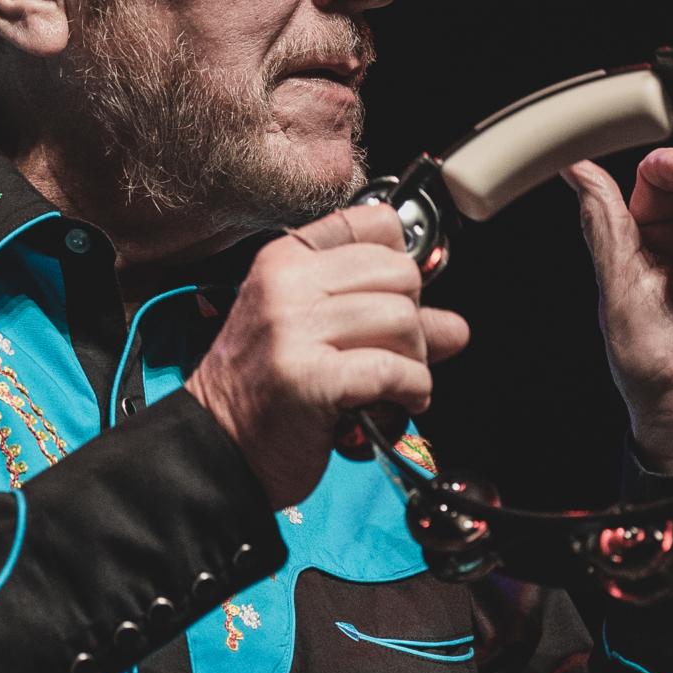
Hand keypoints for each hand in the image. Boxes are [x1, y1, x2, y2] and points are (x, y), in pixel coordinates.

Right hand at [185, 205, 469, 507]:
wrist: (217, 449)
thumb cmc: (265, 391)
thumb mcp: (315, 335)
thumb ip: (384, 319)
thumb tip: (455, 327)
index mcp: (285, 259)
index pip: (376, 224)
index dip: (400, 267)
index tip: (395, 301)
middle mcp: (286, 284)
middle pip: (400, 274)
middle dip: (413, 321)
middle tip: (392, 355)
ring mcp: (293, 329)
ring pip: (403, 320)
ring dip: (414, 362)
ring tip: (391, 386)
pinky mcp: (309, 377)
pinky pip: (394, 370)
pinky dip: (411, 391)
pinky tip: (395, 404)